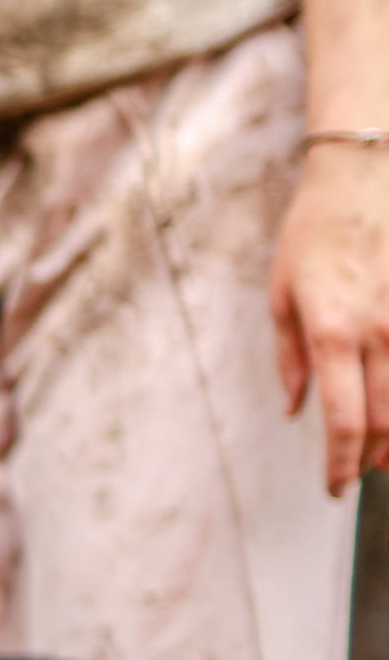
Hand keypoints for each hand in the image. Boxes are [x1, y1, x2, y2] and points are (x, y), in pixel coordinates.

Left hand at [270, 144, 388, 496]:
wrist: (365, 171)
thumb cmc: (312, 230)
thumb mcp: (281, 294)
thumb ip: (290, 358)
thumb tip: (295, 410)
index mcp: (330, 334)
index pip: (342, 422)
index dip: (339, 464)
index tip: (333, 488)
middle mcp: (378, 331)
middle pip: (383, 420)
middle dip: (368, 458)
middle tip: (355, 476)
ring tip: (383, 457)